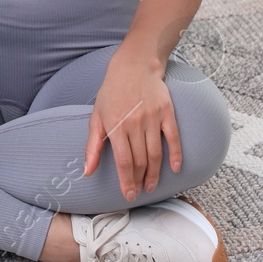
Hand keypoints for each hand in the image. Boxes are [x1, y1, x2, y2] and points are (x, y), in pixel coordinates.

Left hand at [84, 50, 182, 201]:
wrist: (134, 66)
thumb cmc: (112, 92)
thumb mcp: (97, 117)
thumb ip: (92, 146)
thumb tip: (87, 171)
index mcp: (115, 125)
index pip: (123, 161)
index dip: (127, 181)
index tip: (129, 195)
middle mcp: (134, 123)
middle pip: (140, 161)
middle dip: (139, 181)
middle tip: (139, 192)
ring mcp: (152, 118)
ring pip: (156, 153)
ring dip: (154, 173)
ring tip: (151, 186)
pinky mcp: (167, 112)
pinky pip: (173, 138)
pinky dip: (176, 155)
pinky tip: (174, 168)